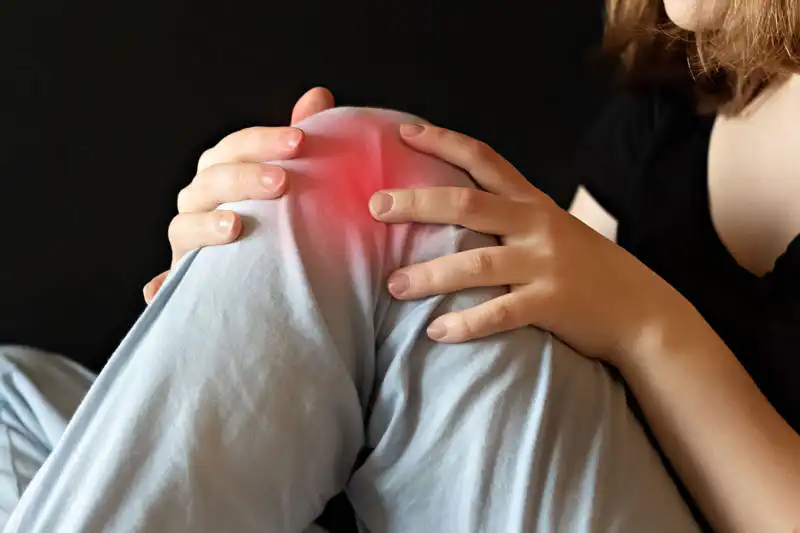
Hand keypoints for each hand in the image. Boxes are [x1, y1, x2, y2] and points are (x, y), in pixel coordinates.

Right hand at [143, 87, 335, 302]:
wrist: (274, 277)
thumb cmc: (279, 218)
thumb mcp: (294, 180)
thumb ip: (299, 141)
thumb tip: (318, 95)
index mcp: (222, 172)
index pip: (236, 148)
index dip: (264, 140)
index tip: (300, 140)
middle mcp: (199, 202)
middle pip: (211, 181)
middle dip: (244, 178)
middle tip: (283, 181)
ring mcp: (188, 240)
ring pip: (184, 227)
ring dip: (204, 226)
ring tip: (234, 226)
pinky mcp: (184, 278)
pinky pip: (167, 284)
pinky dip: (161, 286)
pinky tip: (159, 290)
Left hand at [368, 123, 693, 365]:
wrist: (641, 309)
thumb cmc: (586, 267)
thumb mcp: (552, 228)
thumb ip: (510, 217)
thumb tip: (452, 213)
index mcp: (532, 202)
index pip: (483, 159)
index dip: (442, 141)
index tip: (402, 131)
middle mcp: (536, 225)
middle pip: (467, 204)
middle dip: (417, 203)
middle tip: (375, 206)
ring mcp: (544, 264)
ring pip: (476, 264)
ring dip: (430, 275)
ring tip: (393, 286)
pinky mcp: (552, 304)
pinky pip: (499, 313)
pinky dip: (465, 324)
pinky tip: (436, 331)